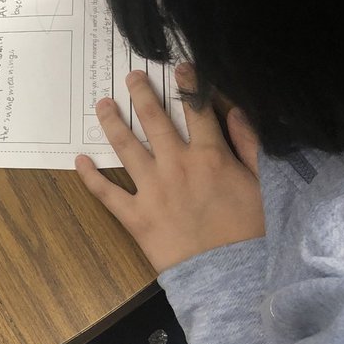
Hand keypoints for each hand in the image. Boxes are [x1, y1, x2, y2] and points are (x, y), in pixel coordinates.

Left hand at [74, 66, 264, 272]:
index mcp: (209, 156)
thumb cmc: (251, 233)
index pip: (196, 110)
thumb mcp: (263, 185)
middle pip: (154, 120)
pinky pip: (107, 193)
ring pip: (125, 147)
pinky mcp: (135, 217)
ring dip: (112, 123)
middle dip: (141, 93)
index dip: (189, 85)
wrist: (231, 278)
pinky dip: (90, 176)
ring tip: (101, 105)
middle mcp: (176, 166)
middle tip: (131, 76)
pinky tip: (79, 159)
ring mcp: (152, 190)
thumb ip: (249, 145)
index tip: (180, 66)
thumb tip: (235, 111)